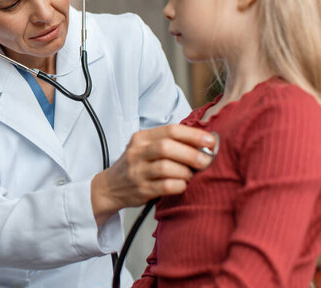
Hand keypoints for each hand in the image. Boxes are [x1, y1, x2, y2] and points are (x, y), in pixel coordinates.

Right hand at [91, 124, 215, 225]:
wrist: (110, 187)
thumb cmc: (136, 166)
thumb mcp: (146, 148)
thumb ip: (169, 142)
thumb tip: (203, 142)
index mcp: (142, 138)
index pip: (170, 130)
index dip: (193, 135)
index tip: (210, 141)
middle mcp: (137, 152)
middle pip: (168, 147)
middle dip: (192, 154)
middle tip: (206, 161)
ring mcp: (137, 171)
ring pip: (167, 167)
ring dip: (186, 171)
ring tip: (191, 174)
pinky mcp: (141, 189)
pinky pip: (165, 186)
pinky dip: (179, 185)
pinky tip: (182, 185)